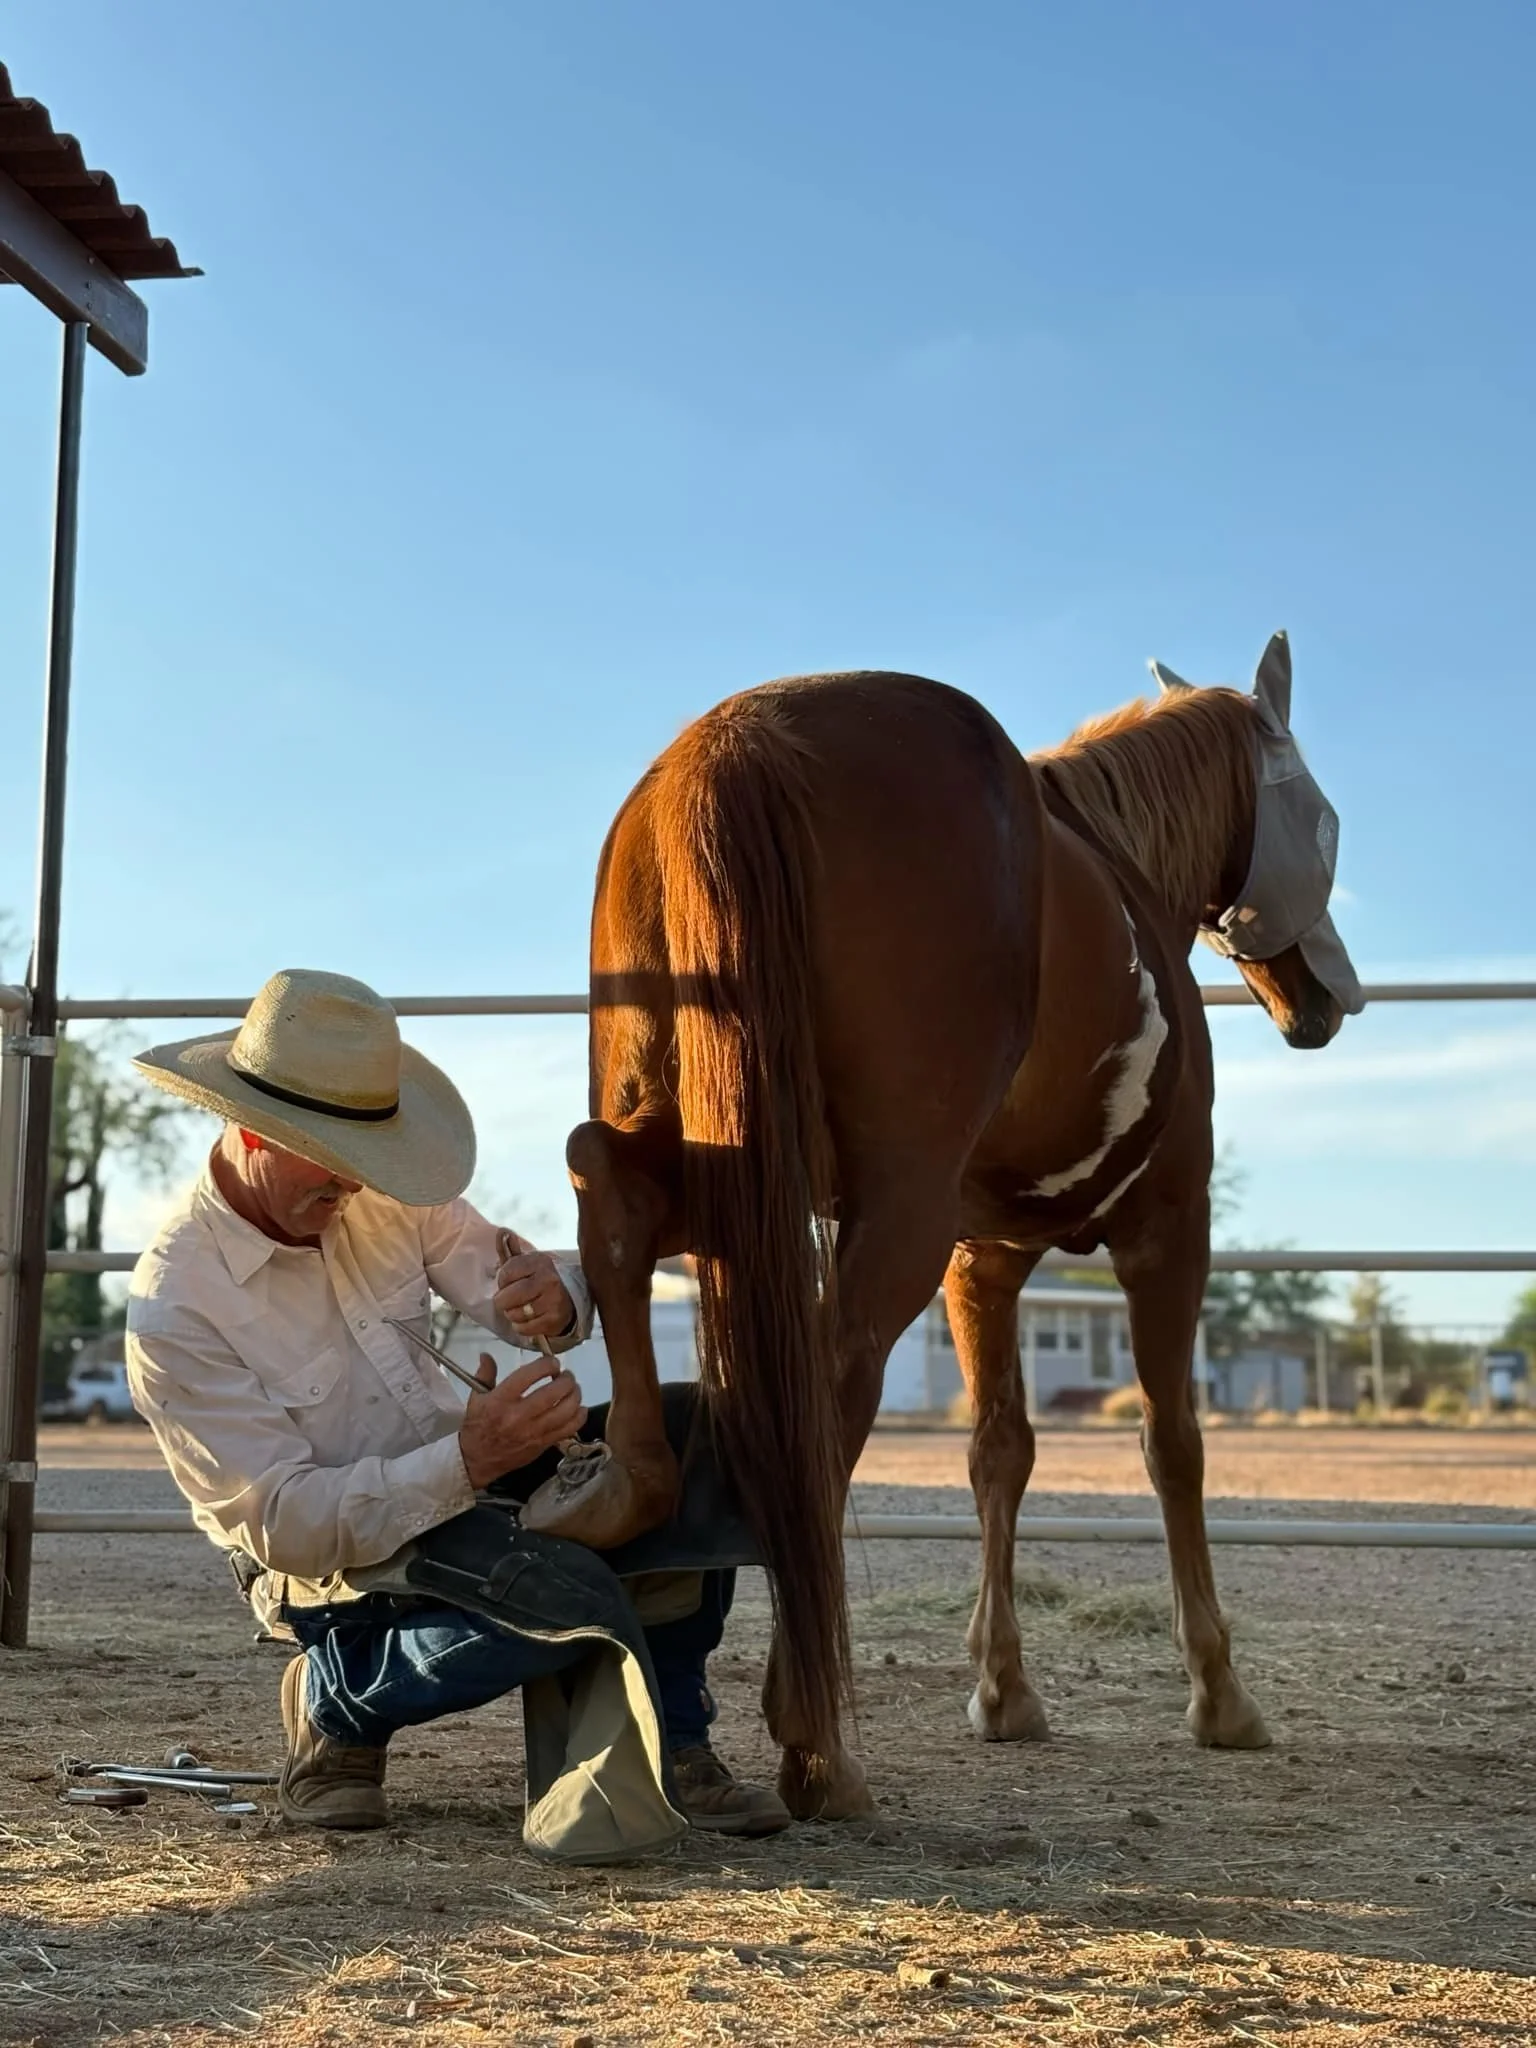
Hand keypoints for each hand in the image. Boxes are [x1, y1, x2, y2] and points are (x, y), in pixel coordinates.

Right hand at [458, 1353, 587, 1488]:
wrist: (477, 1460)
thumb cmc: (477, 1426)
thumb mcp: (476, 1398)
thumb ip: (485, 1374)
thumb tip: (487, 1355)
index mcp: (500, 1400)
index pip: (529, 1375)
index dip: (546, 1365)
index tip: (552, 1363)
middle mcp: (518, 1416)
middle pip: (553, 1392)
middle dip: (566, 1379)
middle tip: (566, 1375)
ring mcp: (533, 1432)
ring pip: (566, 1410)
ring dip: (575, 1395)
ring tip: (573, 1389)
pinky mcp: (543, 1444)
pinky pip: (569, 1429)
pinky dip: (579, 1416)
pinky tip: (579, 1408)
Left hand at [494, 1244, 575, 1340]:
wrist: (570, 1301)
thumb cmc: (540, 1281)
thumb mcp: (527, 1264)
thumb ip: (510, 1250)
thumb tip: (501, 1231)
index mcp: (539, 1262)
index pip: (505, 1273)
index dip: (502, 1282)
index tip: (508, 1283)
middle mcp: (548, 1279)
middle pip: (507, 1297)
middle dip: (503, 1301)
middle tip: (508, 1301)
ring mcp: (553, 1300)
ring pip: (514, 1314)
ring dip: (512, 1315)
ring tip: (520, 1309)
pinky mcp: (554, 1320)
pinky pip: (523, 1328)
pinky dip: (521, 1327)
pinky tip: (528, 1319)